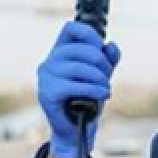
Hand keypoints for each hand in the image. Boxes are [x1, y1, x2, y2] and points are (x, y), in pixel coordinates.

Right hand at [37, 22, 120, 157]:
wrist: (76, 129)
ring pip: (79, 68)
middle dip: (101, 63)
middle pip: (80, 49)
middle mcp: (50, 61)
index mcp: (60, 51)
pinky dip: (93, 90)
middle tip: (107, 78)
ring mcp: (46, 77)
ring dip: (99, 79)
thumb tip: (111, 46)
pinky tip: (102, 95)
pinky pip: (74, 86)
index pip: (71, 28)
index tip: (101, 50)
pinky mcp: (47, 93)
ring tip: (106, 89)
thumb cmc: (87, 99)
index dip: (90, 35)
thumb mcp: (100, 75)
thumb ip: (107, 59)